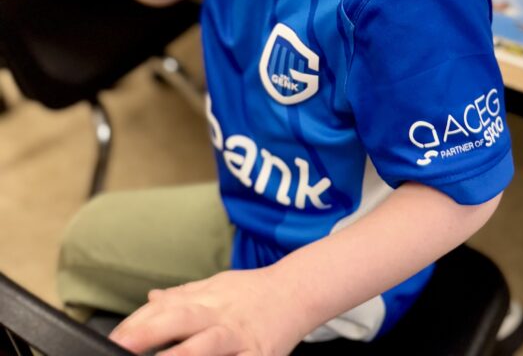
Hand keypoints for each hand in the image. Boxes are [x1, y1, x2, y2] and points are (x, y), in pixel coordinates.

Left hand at [109, 268, 304, 355]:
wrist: (297, 290)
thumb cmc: (251, 292)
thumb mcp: (216, 286)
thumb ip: (182, 295)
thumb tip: (149, 299)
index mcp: (206, 299)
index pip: (166, 307)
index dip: (138, 323)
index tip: (113, 339)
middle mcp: (219, 316)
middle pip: (182, 319)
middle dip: (150, 332)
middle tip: (121, 347)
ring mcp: (240, 337)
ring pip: (209, 346)